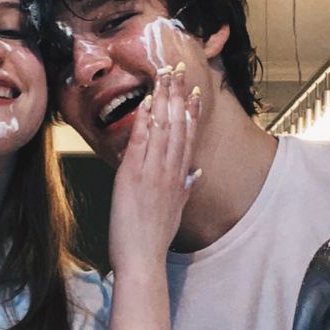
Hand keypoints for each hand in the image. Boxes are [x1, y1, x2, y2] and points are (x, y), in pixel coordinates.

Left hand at [107, 63, 199, 275]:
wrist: (143, 259)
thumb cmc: (154, 240)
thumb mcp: (176, 212)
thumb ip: (185, 189)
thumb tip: (195, 175)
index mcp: (180, 179)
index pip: (188, 138)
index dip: (192, 113)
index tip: (195, 92)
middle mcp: (170, 172)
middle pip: (178, 126)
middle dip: (179, 96)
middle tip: (179, 70)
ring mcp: (153, 173)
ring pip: (163, 129)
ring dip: (164, 100)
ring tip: (165, 76)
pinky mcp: (134, 177)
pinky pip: (141, 142)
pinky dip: (144, 121)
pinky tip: (146, 102)